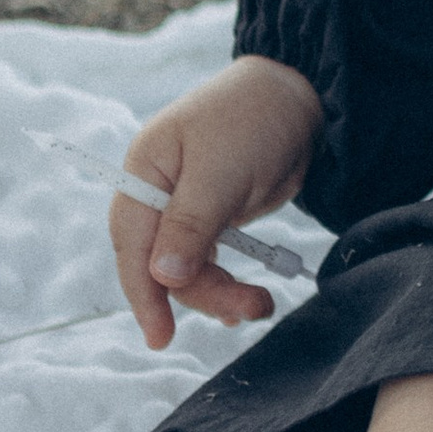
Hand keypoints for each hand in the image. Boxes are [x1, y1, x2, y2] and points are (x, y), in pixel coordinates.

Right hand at [110, 57, 324, 350]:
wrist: (300, 97)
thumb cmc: (253, 120)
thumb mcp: (221, 172)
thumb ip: (190, 225)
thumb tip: (162, 276)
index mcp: (144, 172)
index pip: (132, 242)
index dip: (143, 292)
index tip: (160, 334)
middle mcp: (157, 192)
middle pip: (160, 263)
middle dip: (198, 292)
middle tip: (245, 309)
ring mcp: (184, 207)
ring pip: (186, 269)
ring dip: (219, 292)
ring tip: (259, 304)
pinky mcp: (212, 217)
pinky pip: (207, 262)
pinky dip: (225, 281)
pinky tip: (248, 297)